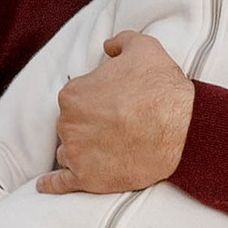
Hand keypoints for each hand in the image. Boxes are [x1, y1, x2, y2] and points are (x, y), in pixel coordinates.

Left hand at [42, 30, 193, 193]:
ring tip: (103, 152)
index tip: (110, 108)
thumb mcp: (143, 48)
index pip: (73, 101)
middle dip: (85, 127)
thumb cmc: (162, 88)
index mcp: (73, 93)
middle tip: (113, 129)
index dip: (92, 104)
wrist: (184, 128)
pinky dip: (51, 184)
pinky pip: (59, 184)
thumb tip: (108, 46)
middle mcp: (68, 123)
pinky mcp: (86, 179)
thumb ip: (119, 42)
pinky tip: (44, 185)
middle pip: (69, 126)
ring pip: (67, 152)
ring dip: (78, 152)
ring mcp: (76, 152)